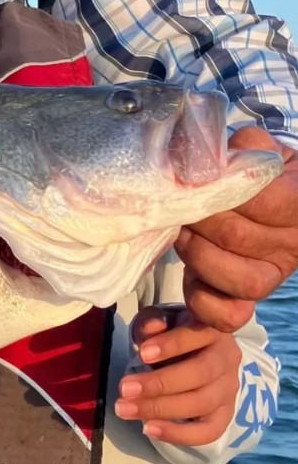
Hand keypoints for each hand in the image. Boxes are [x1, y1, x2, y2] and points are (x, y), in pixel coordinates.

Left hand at [114, 307, 241, 445]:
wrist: (200, 352)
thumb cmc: (173, 332)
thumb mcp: (161, 320)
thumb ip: (153, 322)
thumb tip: (150, 329)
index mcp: (213, 330)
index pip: (195, 336)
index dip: (170, 346)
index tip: (142, 354)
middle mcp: (227, 359)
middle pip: (199, 374)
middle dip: (158, 384)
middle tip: (124, 389)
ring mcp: (230, 388)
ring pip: (201, 403)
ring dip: (160, 409)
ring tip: (125, 409)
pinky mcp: (226, 414)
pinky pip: (208, 431)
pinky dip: (179, 434)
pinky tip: (149, 429)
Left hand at [176, 127, 296, 330]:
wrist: (271, 197)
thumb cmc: (259, 170)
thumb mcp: (257, 149)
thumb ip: (242, 148)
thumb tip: (209, 159)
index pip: (262, 201)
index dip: (220, 192)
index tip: (194, 180)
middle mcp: (294, 244)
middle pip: (237, 237)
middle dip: (198, 220)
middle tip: (178, 205)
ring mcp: (273, 274)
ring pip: (238, 281)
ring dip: (197, 255)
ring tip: (183, 233)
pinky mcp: (247, 297)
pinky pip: (229, 315)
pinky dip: (202, 301)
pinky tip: (189, 275)